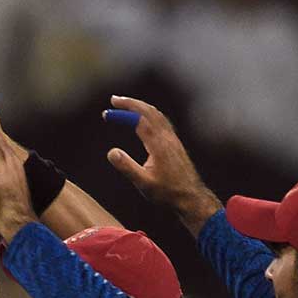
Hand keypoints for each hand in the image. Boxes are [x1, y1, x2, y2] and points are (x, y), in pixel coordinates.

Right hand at [105, 96, 220, 235]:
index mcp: (158, 144)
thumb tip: (111, 152)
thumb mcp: (143, 183)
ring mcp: (172, 139)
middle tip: (114, 100)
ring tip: (126, 106)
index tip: (107, 113)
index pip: (139, 119)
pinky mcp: (175, 144)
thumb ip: (127, 167)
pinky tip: (144, 121)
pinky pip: (162, 121)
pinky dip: (149, 115)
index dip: (123, 113)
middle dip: (131, 103)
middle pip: (149, 111)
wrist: (191, 197)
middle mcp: (167, 137)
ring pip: (157, 114)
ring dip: (141, 107)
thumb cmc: (167, 192)